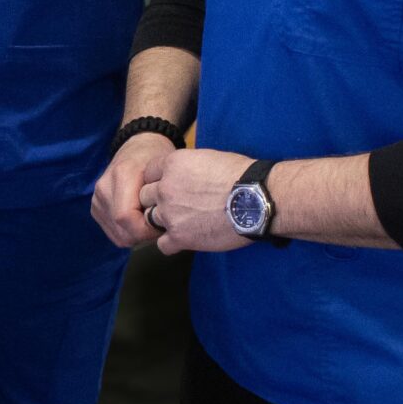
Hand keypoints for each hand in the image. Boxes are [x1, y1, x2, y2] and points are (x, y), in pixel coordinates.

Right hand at [91, 131, 177, 247]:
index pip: (125, 217)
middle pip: (121, 231)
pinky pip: (113, 233)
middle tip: (159, 225)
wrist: (137, 146)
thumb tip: (164, 226)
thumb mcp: (165, 172)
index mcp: (121, 176)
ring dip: (136, 235)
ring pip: (117, 236)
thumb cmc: (155, 158)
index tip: (162, 225)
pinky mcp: (95, 208)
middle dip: (143, 235)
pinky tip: (139, 220)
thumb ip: (163, 196)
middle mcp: (103, 188)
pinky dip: (128, 233)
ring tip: (149, 221)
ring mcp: (96, 199)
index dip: (146, 230)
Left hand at [138, 147, 257, 255]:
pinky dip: (171, 243)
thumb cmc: (241, 176)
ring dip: (163, 221)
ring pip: (150, 219)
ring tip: (184, 221)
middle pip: (145, 196)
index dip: (159, 180)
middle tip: (178, 205)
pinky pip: (162, 244)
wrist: (257, 200)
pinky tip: (185, 238)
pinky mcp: (179, 237)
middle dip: (158, 200)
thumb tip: (184, 174)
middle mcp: (166, 188)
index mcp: (173, 164)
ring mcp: (170, 214)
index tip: (171, 186)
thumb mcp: (208, 158)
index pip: (149, 173)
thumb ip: (187, 167)